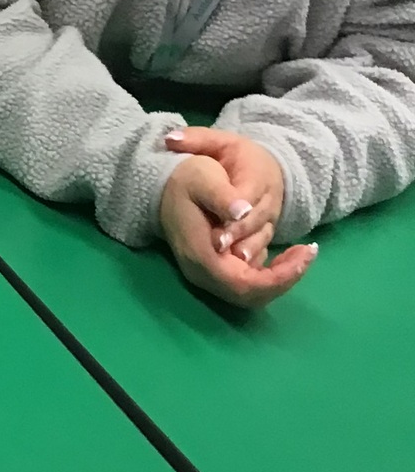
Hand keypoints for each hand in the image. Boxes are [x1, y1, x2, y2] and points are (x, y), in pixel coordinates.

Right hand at [159, 128, 316, 307]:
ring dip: (281, 277)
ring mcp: (207, 273)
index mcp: (200, 254)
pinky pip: (247, 283)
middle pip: (249, 295)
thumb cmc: (184, 179)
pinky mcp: (216, 269)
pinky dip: (271, 274)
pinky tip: (287, 255)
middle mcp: (202, 272)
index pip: (242, 283)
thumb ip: (221, 196)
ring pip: (251, 293)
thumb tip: (243, 211)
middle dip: (284, 278)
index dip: (278, 276)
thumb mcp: (201, 176)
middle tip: (309, 252)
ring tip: (303, 251)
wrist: (161, 185)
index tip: (304, 252)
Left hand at [164, 126, 284, 264]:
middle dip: (239, 237)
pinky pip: (262, 254)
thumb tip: (168, 139)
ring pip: (261, 241)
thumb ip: (197, 139)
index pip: (247, 198)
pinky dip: (252, 264)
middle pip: (256, 224)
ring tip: (232, 263)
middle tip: (219, 247)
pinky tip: (238, 274)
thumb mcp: (220, 141)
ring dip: (248, 254)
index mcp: (257, 175)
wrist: (262, 170)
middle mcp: (267, 202)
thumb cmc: (235, 156)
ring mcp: (267, 223)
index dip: (233, 213)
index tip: (219, 231)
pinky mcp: (263, 237)